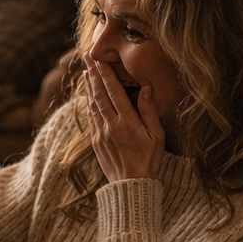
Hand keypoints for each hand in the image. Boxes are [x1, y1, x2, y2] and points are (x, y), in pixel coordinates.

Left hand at [84, 55, 164, 182]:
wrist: (130, 185)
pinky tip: (87, 94)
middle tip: (87, 57)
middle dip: (93, 74)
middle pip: (99, 94)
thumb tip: (146, 88)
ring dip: (89, 86)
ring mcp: (100, 133)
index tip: (100, 60)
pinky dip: (88, 102)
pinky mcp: (95, 140)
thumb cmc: (148, 160)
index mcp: (126, 122)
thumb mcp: (156, 136)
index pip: (114, 92)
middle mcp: (110, 125)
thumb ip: (149, 111)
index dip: (106, 75)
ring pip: (92, 104)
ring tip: (85, 70)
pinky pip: (90, 117)